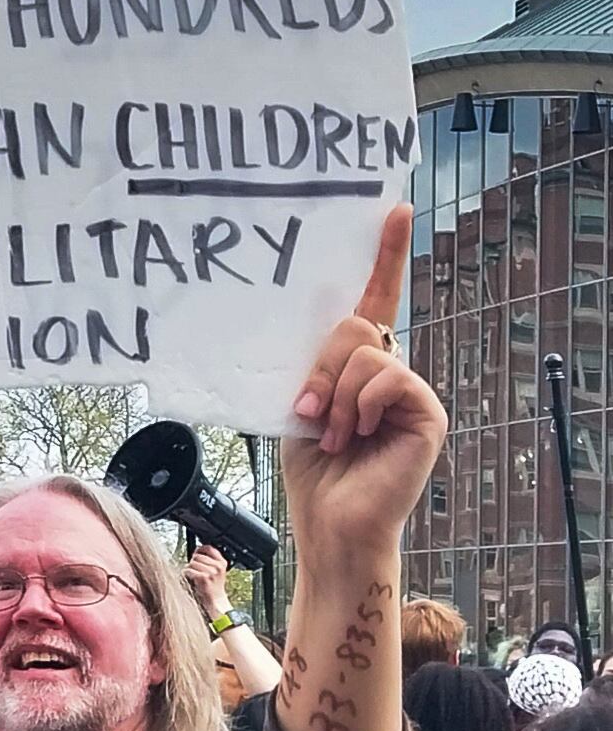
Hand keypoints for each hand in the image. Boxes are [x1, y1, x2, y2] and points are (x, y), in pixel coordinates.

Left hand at [184, 545, 231, 616]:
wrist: (216, 602)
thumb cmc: (213, 588)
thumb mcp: (216, 571)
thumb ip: (210, 560)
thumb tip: (197, 551)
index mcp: (222, 563)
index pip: (208, 548)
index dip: (199, 550)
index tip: (196, 554)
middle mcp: (218, 566)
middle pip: (197, 556)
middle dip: (193, 562)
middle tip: (195, 571)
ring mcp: (211, 572)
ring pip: (191, 563)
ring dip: (189, 569)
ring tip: (194, 577)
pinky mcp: (203, 578)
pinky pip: (188, 570)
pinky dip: (186, 575)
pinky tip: (191, 580)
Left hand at [281, 208, 447, 577]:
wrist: (329, 521)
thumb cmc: (313, 469)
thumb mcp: (302, 405)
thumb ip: (315, 365)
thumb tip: (325, 330)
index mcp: (359, 363)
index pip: (375, 299)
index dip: (385, 256)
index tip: (394, 210)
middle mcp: (390, 369)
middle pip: (354, 324)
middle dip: (320, 366)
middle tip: (307, 412)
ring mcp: (411, 390)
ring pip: (365, 351)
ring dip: (335, 396)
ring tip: (335, 436)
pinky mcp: (427, 411)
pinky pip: (388, 377)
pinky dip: (360, 405)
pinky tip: (359, 436)